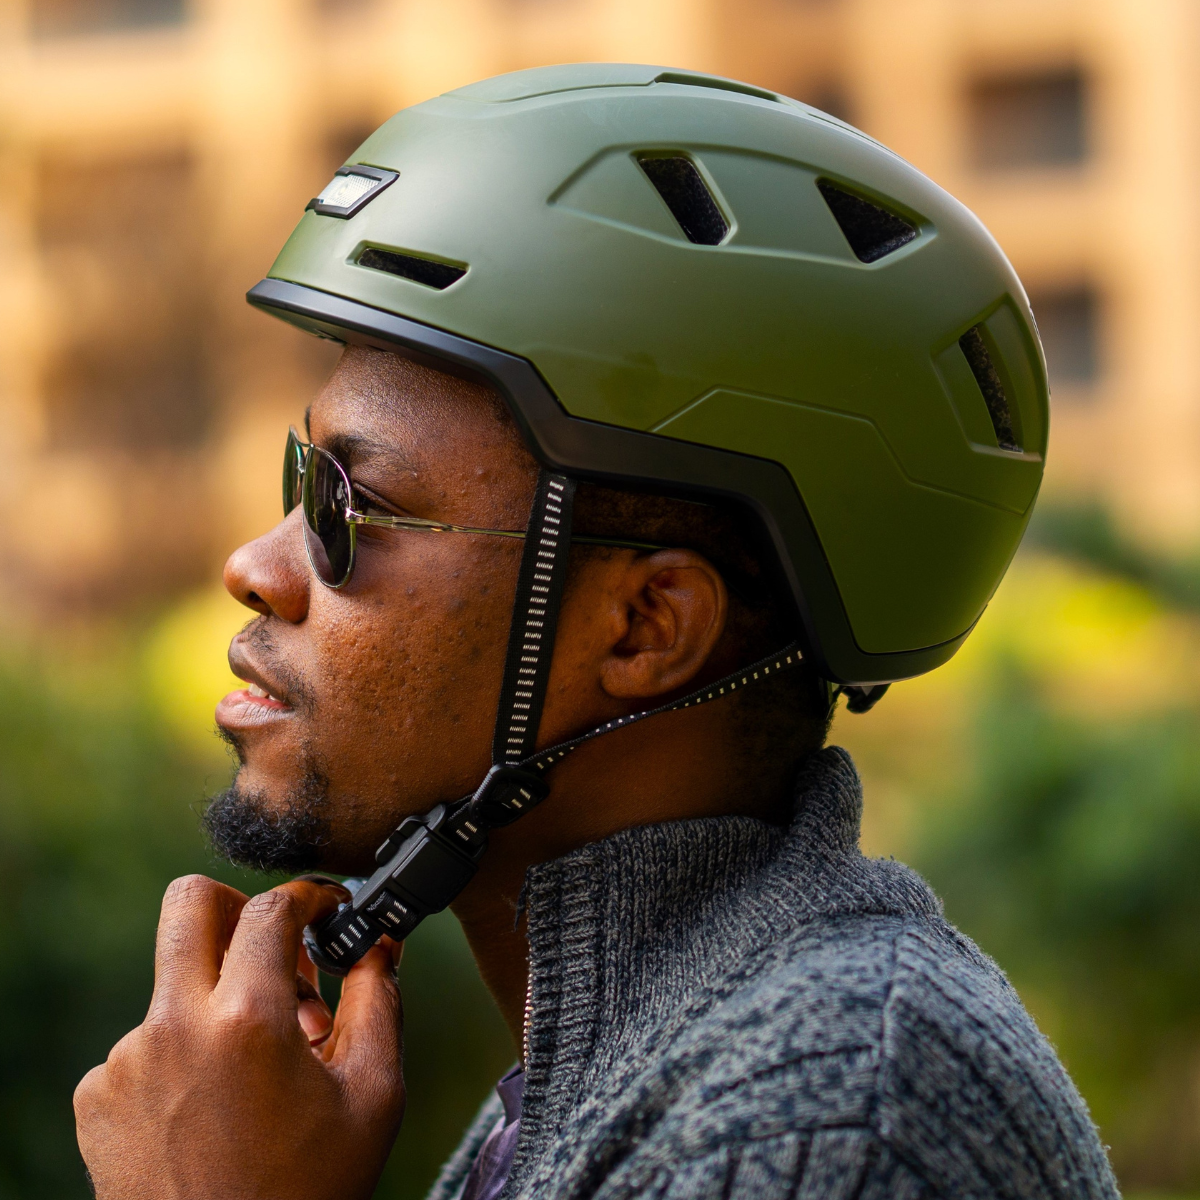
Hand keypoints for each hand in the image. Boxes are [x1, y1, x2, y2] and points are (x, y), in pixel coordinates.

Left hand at [75, 876, 404, 1199]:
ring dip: (220, 997)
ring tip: (262, 1060)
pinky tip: (219, 1098)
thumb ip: (379, 1000)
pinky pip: (146, 1038)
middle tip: (273, 944)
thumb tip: (377, 945)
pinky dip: (187, 1050)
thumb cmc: (306, 1194)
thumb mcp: (372, 1094)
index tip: (329, 911)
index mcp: (246, 1019)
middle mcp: (173, 1026)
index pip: (272, 907)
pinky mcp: (98, 1097)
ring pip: (175, 981)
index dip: (311, 896)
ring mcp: (125, 1062)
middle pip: (190, 903)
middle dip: (239, 906)